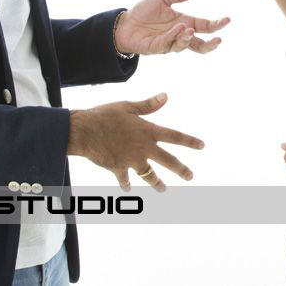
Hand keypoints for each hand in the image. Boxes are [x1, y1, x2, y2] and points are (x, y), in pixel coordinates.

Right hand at [68, 93, 203, 190]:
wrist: (83, 131)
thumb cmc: (104, 115)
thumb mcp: (127, 107)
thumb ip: (148, 105)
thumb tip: (166, 96)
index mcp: (148, 131)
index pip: (174, 136)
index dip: (189, 141)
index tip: (202, 146)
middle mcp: (143, 148)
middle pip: (168, 161)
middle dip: (181, 170)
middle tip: (190, 177)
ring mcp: (131, 160)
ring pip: (149, 175)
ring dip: (157, 183)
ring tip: (164, 189)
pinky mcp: (118, 168)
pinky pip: (125, 179)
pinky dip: (126, 183)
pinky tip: (127, 189)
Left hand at [115, 0, 229, 54]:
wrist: (125, 23)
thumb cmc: (144, 12)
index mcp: (184, 22)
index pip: (204, 26)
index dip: (216, 24)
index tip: (227, 19)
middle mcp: (180, 34)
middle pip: (200, 45)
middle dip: (210, 44)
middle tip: (218, 40)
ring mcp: (170, 42)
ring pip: (185, 46)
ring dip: (189, 38)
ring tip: (189, 30)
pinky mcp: (158, 47)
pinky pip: (169, 43)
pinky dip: (175, 36)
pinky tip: (178, 28)